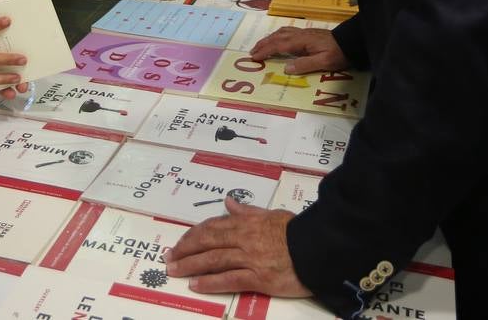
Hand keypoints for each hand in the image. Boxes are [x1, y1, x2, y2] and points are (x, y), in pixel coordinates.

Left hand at [165, 197, 310, 297]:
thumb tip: (229, 203)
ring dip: (190, 265)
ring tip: (173, 270)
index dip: (194, 235)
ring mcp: (250, 258)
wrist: (319, 247)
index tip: (181, 241)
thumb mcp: (272, 214)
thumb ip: (249, 211)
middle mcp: (244, 238)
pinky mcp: (258, 278)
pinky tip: (195, 284)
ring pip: (213, 259)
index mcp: (247, 222)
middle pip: (207, 242)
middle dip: (185, 249)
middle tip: (168, 256)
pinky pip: (229, 279)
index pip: (213, 226)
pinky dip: (210, 282)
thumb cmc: (298, 231)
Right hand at [250, 27, 348, 74]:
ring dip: (269, 38)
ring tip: (261, 45)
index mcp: (301, 42)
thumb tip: (286, 68)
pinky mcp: (308, 33)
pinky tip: (279, 38)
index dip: (265, 51)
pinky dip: (278, 35)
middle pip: (277, 37)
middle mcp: (300, 35)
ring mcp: (304, 33)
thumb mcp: (323, 62)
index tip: (254, 57)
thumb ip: (305, 65)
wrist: (351, 41)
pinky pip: (288, 31)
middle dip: (263, 44)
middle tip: (252, 52)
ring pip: (281, 32)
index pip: (278, 45)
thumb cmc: (338, 53)